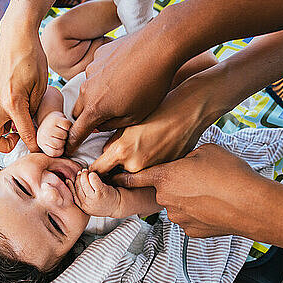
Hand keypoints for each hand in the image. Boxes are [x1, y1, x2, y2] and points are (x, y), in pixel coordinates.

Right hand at [0, 27, 47, 152]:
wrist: (16, 37)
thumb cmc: (32, 58)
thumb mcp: (41, 87)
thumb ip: (35, 110)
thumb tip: (33, 127)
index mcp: (13, 102)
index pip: (24, 134)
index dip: (34, 146)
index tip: (39, 149)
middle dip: (5, 146)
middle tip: (19, 138)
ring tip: (15, 127)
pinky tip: (10, 115)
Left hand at [36, 111, 71, 156]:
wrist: (48, 118)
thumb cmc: (50, 133)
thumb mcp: (48, 146)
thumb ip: (53, 153)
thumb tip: (63, 162)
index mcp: (41, 144)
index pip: (55, 153)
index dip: (60, 150)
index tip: (58, 145)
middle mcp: (43, 135)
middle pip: (60, 144)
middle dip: (63, 141)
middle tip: (59, 137)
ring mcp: (49, 127)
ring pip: (65, 136)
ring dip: (66, 133)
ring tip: (60, 130)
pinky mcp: (56, 118)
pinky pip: (67, 126)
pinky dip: (68, 125)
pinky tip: (63, 125)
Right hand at [66, 18, 179, 153]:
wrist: (159, 47)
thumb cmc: (152, 85)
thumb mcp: (135, 116)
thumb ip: (112, 125)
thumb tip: (99, 125)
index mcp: (95, 108)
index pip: (76, 131)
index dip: (72, 143)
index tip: (69, 149)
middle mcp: (87, 89)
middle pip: (78, 110)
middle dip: (86, 118)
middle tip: (101, 120)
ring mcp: (91, 70)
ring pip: (87, 90)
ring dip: (96, 96)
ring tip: (119, 94)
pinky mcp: (99, 56)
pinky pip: (95, 72)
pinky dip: (104, 77)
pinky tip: (123, 74)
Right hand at [66, 169, 120, 216]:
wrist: (120, 206)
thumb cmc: (106, 202)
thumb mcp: (91, 202)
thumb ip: (82, 195)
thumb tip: (71, 182)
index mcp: (82, 206)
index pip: (72, 193)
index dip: (71, 184)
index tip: (71, 178)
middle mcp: (86, 204)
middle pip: (78, 186)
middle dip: (79, 177)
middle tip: (82, 172)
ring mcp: (94, 199)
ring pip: (84, 182)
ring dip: (85, 174)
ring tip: (87, 172)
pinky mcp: (101, 193)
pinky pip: (93, 179)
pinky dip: (92, 175)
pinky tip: (94, 174)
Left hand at [90, 72, 224, 173]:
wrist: (190, 109)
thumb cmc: (159, 109)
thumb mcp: (129, 122)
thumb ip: (113, 141)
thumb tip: (106, 153)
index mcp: (122, 151)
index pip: (98, 170)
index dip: (93, 170)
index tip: (91, 168)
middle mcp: (136, 165)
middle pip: (116, 172)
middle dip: (115, 165)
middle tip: (123, 149)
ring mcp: (152, 169)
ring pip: (133, 172)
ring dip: (133, 164)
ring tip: (144, 143)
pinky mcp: (165, 170)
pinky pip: (150, 170)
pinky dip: (149, 163)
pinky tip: (156, 146)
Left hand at [113, 144, 265, 236]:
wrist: (251, 205)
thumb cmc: (230, 174)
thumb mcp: (206, 150)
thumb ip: (186, 156)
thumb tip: (184, 161)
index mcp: (165, 176)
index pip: (134, 177)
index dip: (123, 178)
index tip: (112, 180)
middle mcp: (166, 198)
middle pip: (162, 190)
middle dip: (175, 185)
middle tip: (197, 179)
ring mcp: (177, 217)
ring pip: (176, 205)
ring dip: (187, 199)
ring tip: (211, 193)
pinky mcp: (190, 231)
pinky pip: (188, 218)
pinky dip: (197, 213)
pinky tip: (214, 206)